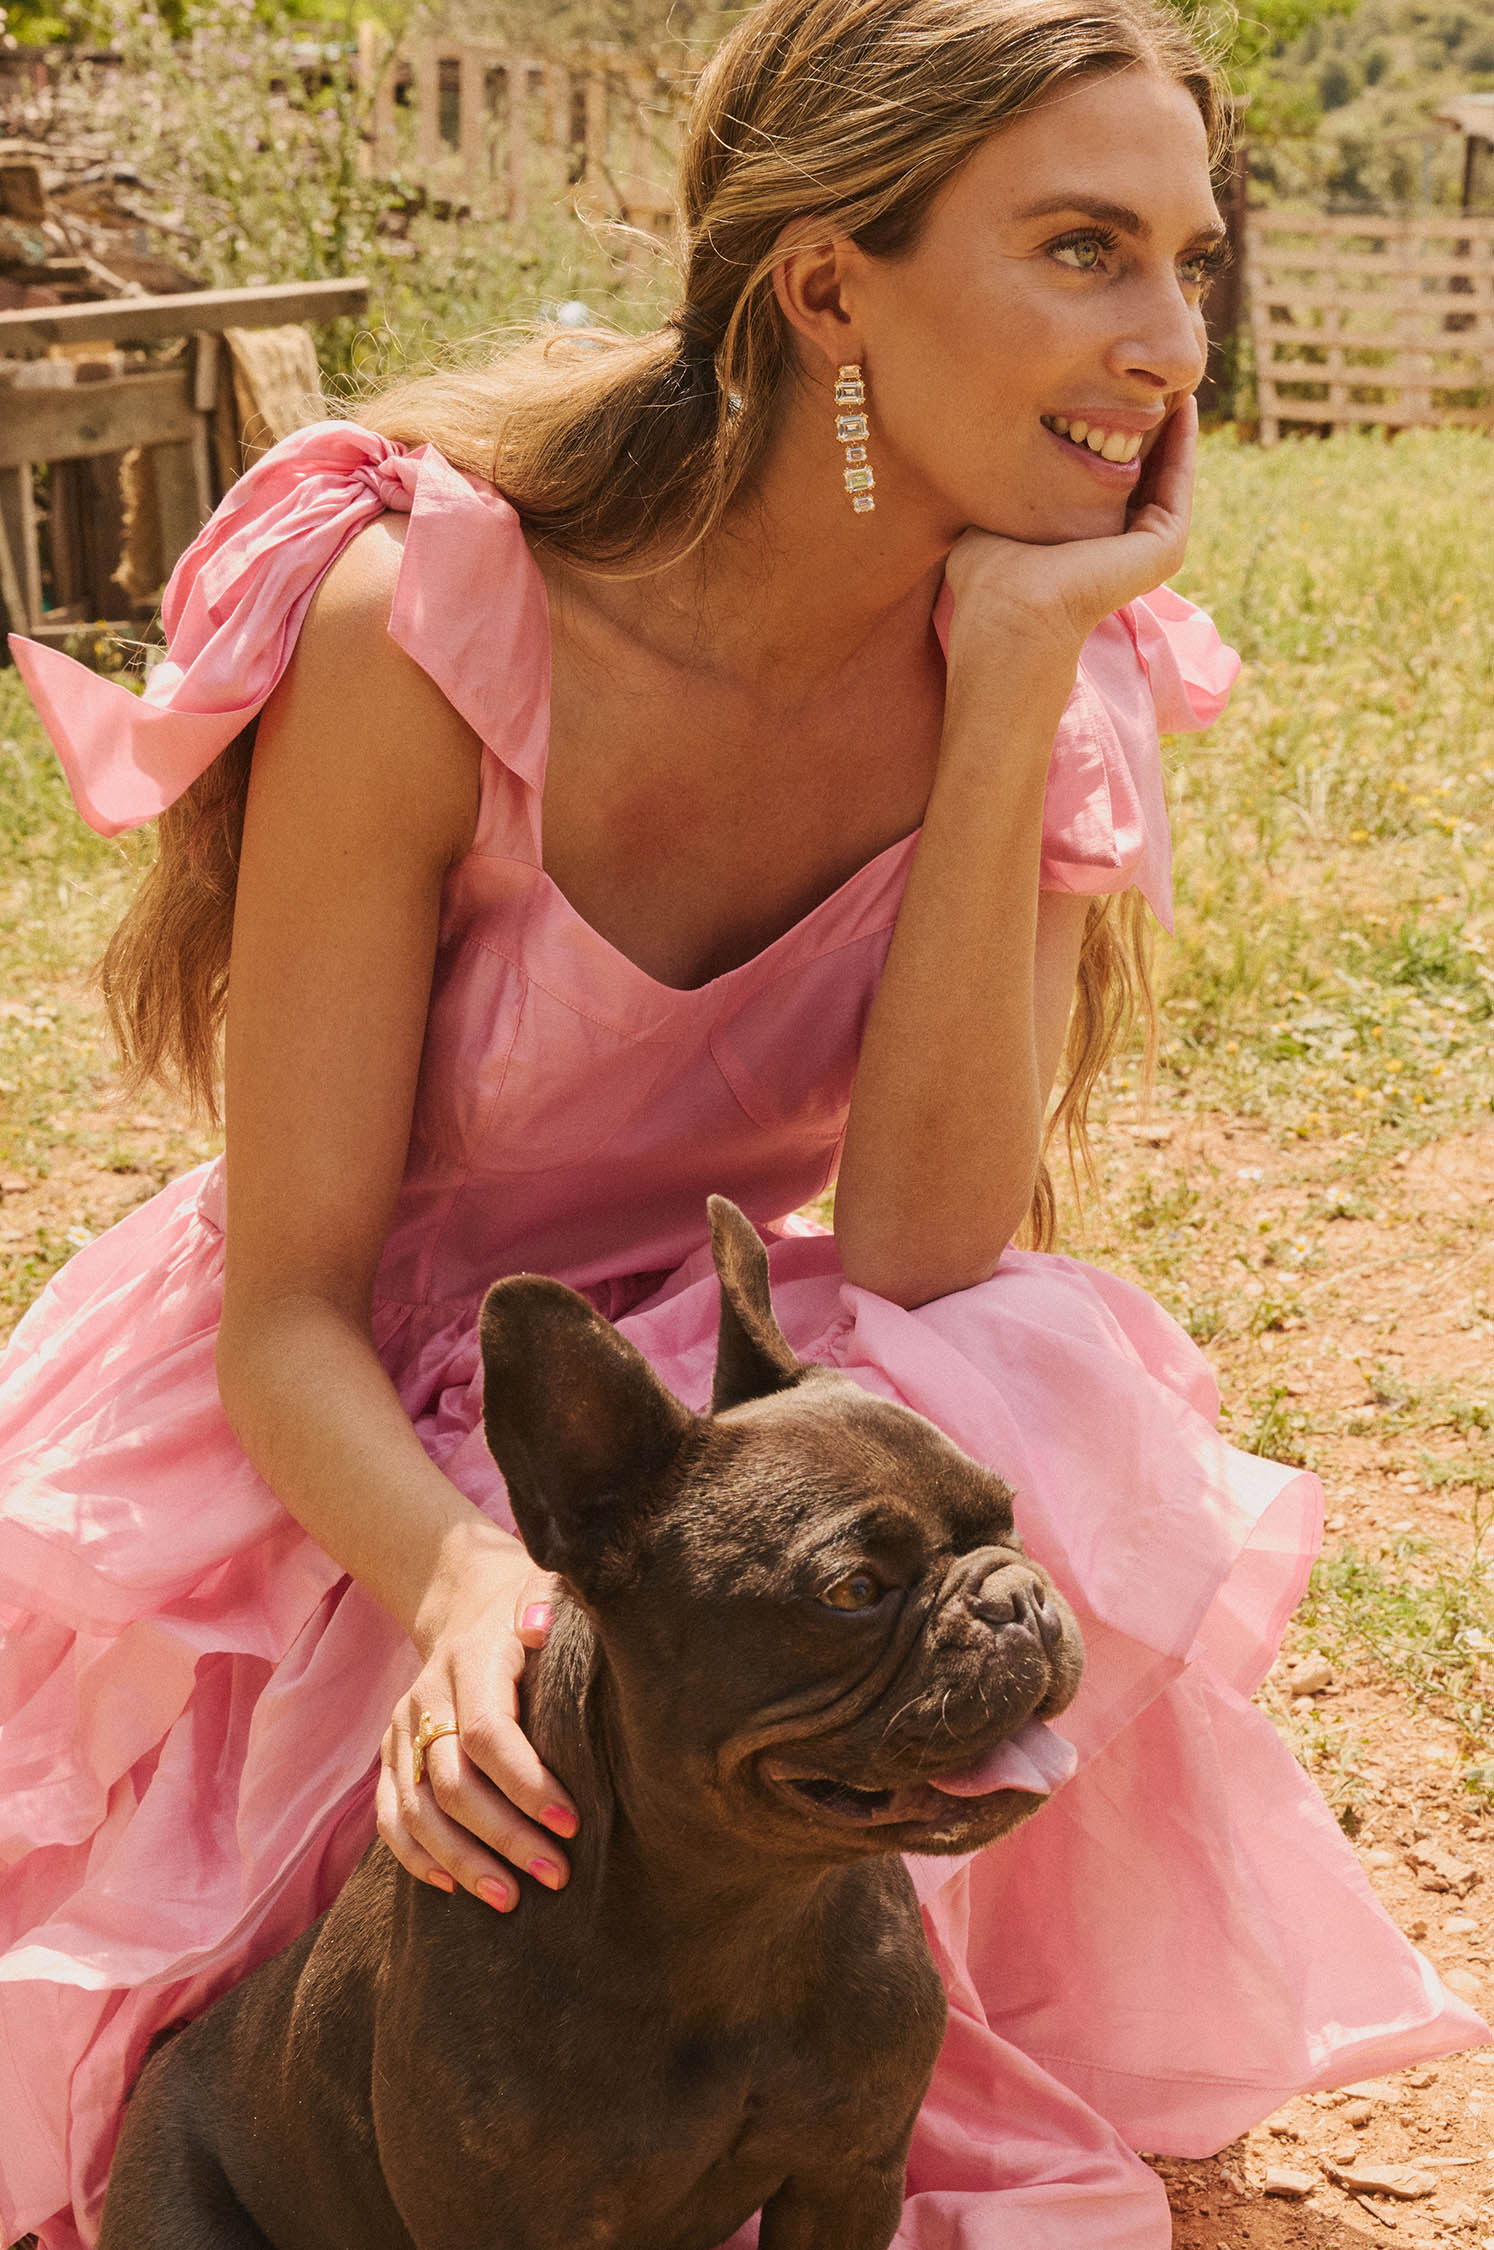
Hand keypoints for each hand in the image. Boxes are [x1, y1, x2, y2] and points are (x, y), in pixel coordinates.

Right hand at [376, 1540, 577, 1909]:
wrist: (467, 1602)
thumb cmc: (526, 1610)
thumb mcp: (545, 1593)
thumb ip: (548, 1606)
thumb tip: (542, 1626)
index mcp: (470, 1661)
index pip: (488, 1734)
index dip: (527, 1784)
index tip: (571, 1823)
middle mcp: (426, 1697)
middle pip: (452, 1783)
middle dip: (504, 1836)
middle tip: (555, 1874)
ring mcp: (402, 1728)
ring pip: (417, 1809)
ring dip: (462, 1860)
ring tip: (509, 1899)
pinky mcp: (390, 1753)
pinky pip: (390, 1814)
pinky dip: (415, 1856)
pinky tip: (451, 1887)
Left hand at [943, 393, 1196, 670]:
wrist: (1009, 609)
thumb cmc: (989, 574)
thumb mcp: (1000, 514)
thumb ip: (1013, 485)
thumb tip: (992, 446)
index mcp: (1086, 544)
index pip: (1106, 481)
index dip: (1109, 433)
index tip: (1105, 388)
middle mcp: (1120, 548)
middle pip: (1141, 472)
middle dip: (1144, 423)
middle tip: (1147, 371)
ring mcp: (1148, 551)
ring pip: (1165, 473)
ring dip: (1171, 426)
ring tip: (1171, 377)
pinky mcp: (1165, 547)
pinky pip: (1179, 482)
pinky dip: (1183, 443)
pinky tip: (1182, 403)